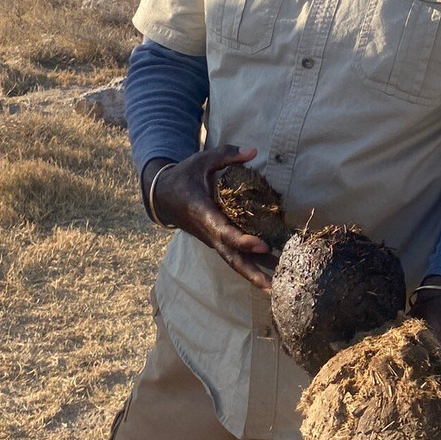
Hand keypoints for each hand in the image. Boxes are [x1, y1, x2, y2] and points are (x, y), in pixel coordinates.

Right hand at [147, 146, 275, 290]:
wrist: (163, 196)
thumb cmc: (184, 176)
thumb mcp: (201, 160)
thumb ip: (226, 154)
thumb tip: (253, 151)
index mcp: (202, 211)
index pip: (223, 230)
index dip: (242, 239)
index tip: (261, 245)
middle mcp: (207, 232)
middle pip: (230, 256)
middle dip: (251, 271)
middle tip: (273, 285)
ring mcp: (212, 239)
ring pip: (233, 260)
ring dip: (254, 275)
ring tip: (277, 289)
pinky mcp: (217, 242)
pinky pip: (234, 257)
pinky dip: (251, 267)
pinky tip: (271, 276)